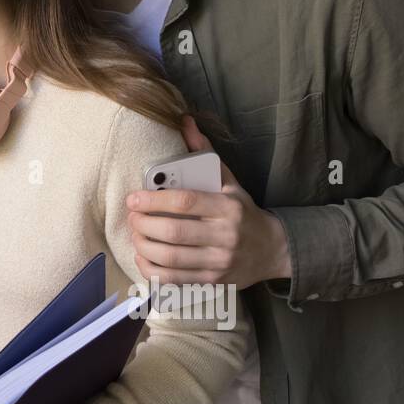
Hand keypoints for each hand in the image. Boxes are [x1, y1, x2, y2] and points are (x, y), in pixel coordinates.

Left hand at [126, 116, 291, 289]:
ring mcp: (219, 262)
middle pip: (174, 233)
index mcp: (228, 208)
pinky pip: (175, 280)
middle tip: (131, 217)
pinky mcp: (213, 281)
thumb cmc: (242, 211)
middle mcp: (225, 237)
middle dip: (144, 224)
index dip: (153, 200)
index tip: (133, 198)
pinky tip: (142, 257)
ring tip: (135, 234)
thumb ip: (204, 153)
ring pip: (171, 259)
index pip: (185, 202)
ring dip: (144, 247)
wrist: (273, 249)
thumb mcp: (229, 181)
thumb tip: (184, 121)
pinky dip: (152, 270)